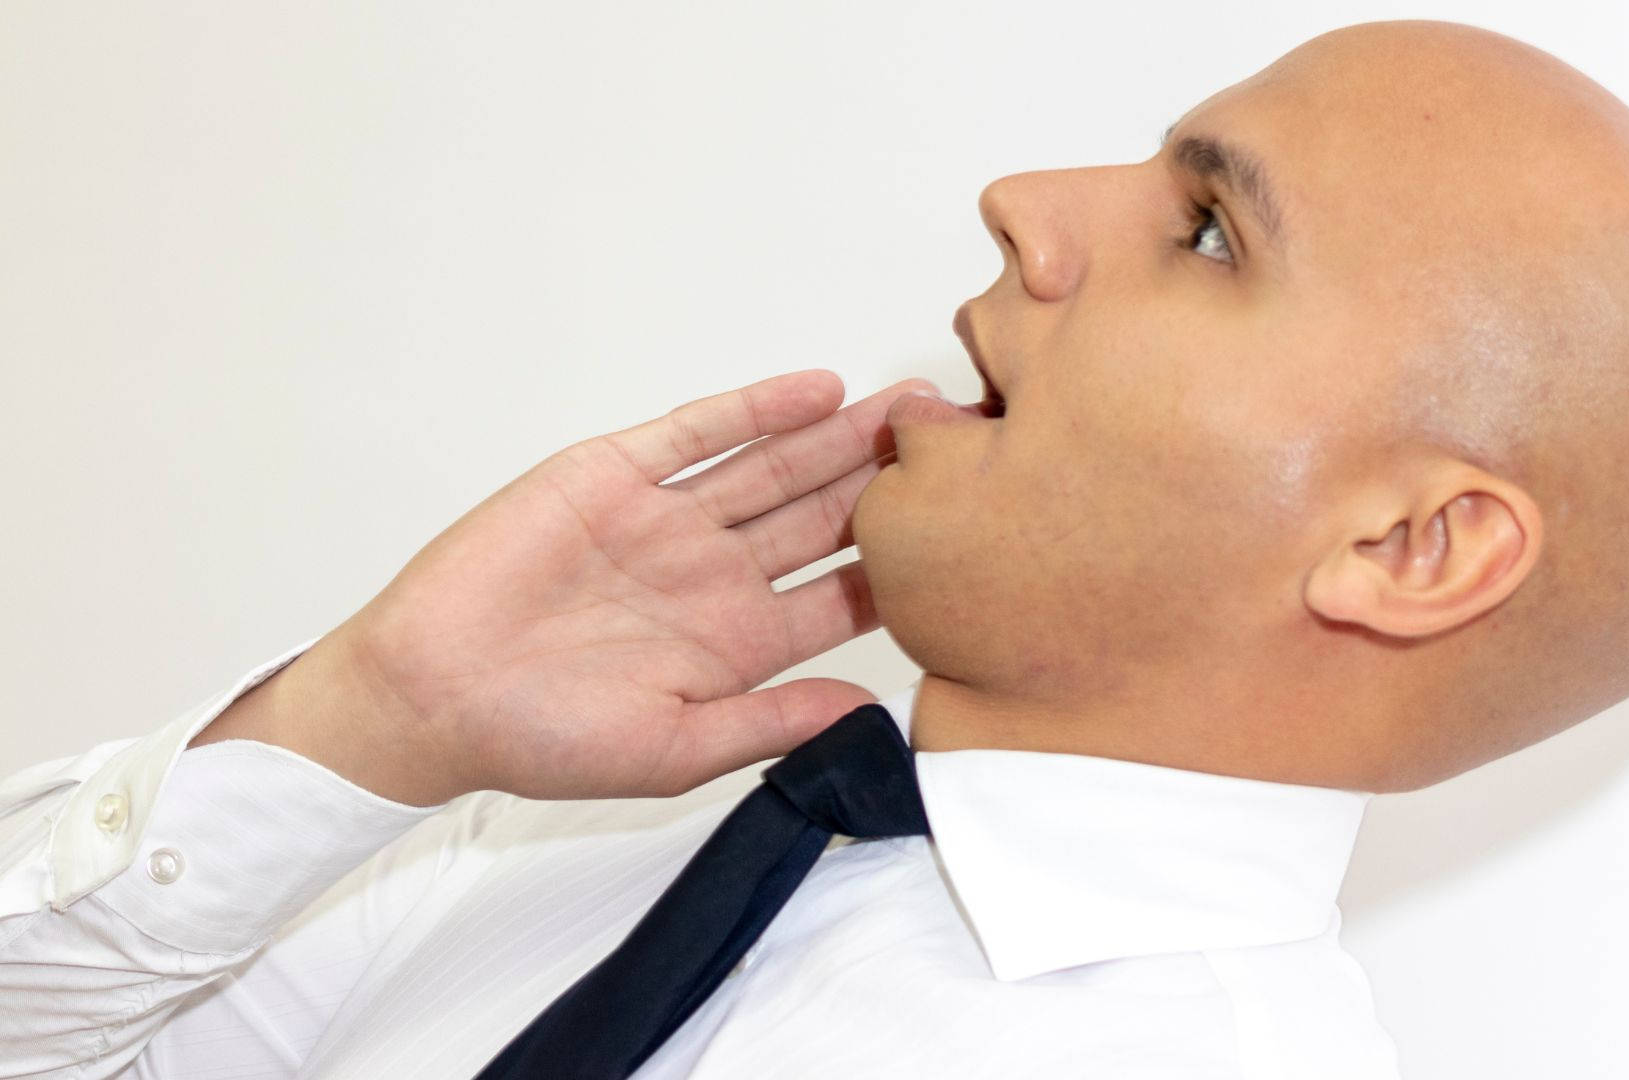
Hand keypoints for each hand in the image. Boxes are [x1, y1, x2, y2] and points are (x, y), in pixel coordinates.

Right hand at [229, 371, 932, 804]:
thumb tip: (868, 714)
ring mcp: (664, 522)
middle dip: (888, 480)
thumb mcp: (675, 750)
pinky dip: (752, 410)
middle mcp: (710, 575)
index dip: (903, 565)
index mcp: (735, 643)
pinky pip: (695, 435)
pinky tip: (814, 390)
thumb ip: (772, 722)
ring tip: (907, 405)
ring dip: (837, 436)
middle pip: (820, 517)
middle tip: (960, 442)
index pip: (840, 596)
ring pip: (771, 468)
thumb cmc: (540, 739)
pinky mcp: (610, 478)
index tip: (971, 539)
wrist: (428, 695)